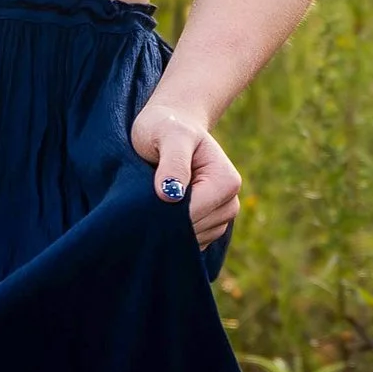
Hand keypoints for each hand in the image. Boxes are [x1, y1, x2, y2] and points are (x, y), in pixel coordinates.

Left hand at [129, 89, 241, 246]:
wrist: (170, 128)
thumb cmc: (168, 127)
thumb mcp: (169, 135)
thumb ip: (173, 161)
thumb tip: (170, 195)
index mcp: (226, 181)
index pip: (193, 213)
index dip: (165, 211)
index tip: (142, 198)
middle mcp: (230, 203)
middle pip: (192, 230)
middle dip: (165, 220)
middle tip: (143, 197)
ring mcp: (221, 218)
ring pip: (190, 242)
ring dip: (167, 228)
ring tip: (153, 200)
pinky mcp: (208, 227)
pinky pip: (188, 244)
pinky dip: (171, 234)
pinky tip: (159, 212)